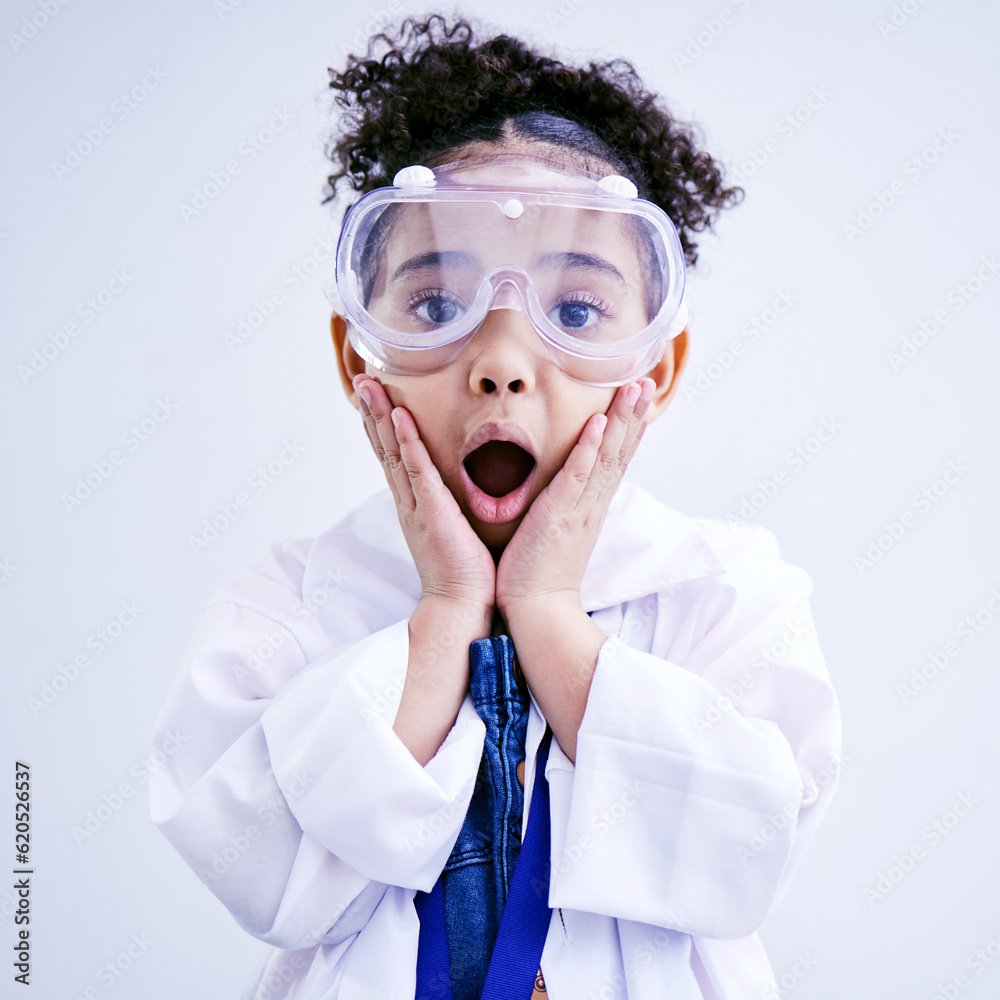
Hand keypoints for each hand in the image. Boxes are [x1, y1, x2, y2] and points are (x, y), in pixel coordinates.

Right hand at [354, 375, 495, 620]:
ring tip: (369, 385)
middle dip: (371, 411)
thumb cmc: (466, 570)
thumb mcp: (454, 527)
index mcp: (414, 502)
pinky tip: (400, 418)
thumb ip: (450, 503)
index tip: (374, 394)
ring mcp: (416, 505)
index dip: (381, 424)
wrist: (463, 605)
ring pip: (392, 452)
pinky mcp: (432, 512)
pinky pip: (417, 471)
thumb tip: (459, 484)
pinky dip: (407, 443)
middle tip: (361, 379)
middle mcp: (408, 500)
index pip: (393, 455)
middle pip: (383, 447)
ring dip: (380, 417)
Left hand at [496, 378, 653, 619]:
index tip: (638, 395)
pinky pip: (578, 476)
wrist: (538, 608)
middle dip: (634, 414)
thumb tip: (568, 483)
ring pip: (607, 457)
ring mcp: (580, 508)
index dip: (629, 426)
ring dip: (621, 420)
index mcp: (591, 505)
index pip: (616, 458)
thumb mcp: (559, 529)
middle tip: (647, 380)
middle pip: (620, 451)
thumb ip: (567, 503)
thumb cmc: (539, 569)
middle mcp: (592, 503)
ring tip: (633, 389)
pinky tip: (599, 424)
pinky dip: (589, 449)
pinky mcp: (560, 515)